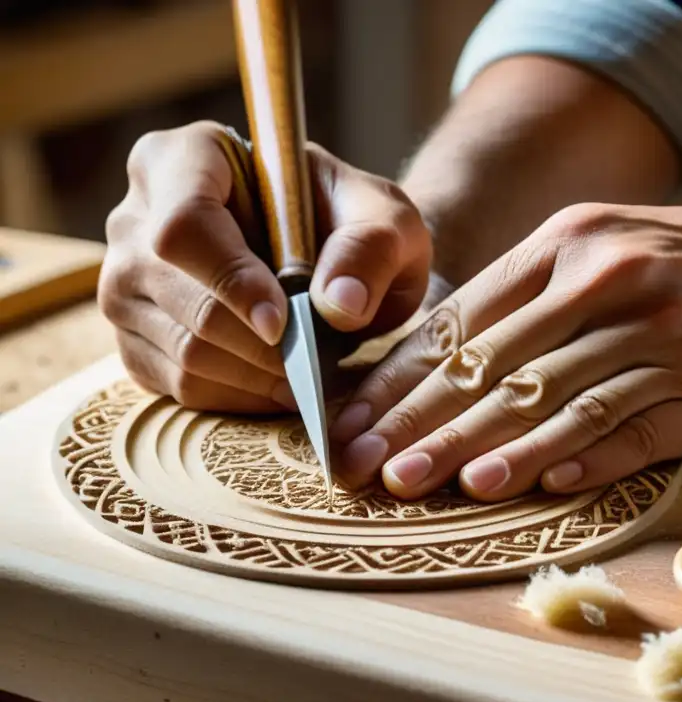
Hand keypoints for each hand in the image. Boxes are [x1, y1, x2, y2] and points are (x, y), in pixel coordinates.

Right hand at [100, 120, 431, 411]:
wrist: (339, 263)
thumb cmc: (356, 227)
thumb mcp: (389, 222)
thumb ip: (372, 249)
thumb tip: (340, 305)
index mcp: (187, 158)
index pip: (184, 224)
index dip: (231, 280)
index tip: (284, 322)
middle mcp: (137, 217)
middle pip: (184, 299)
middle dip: (261, 344)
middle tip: (318, 357)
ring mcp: (126, 282)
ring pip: (182, 350)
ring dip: (257, 375)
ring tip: (308, 371)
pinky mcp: (135, 338)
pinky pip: (178, 385)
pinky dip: (239, 397)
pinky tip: (279, 384)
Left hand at [328, 200, 681, 499]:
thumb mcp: (627, 254)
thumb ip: (544, 302)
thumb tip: (456, 367)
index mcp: (578, 242)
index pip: (469, 317)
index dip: (408, 376)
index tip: (360, 421)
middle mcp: (615, 279)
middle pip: (499, 363)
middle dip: (426, 421)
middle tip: (372, 468)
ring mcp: (668, 334)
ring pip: (557, 400)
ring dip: (491, 448)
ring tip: (437, 486)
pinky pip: (632, 430)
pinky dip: (579, 460)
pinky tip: (533, 486)